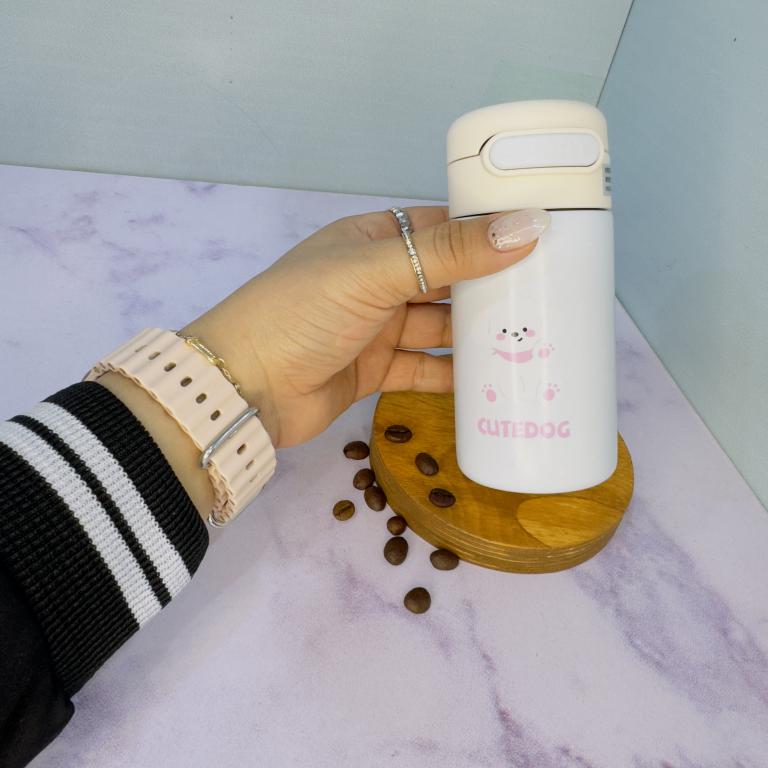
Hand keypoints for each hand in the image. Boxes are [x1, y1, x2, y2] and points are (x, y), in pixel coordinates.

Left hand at [181, 206, 549, 447]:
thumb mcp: (375, 271)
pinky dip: (454, 375)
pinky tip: (492, 381)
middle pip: (447, 280)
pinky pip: (424, 368)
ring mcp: (376, 328)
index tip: (544, 238)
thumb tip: (525, 225)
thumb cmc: (301, 311)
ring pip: (439, 327)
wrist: (244, 387)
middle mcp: (377, 281)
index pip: (442, 228)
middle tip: (550, 295)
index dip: (488, 231)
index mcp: (372, 241)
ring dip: (477, 334)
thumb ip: (448, 253)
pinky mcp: (375, 371)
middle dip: (491, 288)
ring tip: (533, 338)